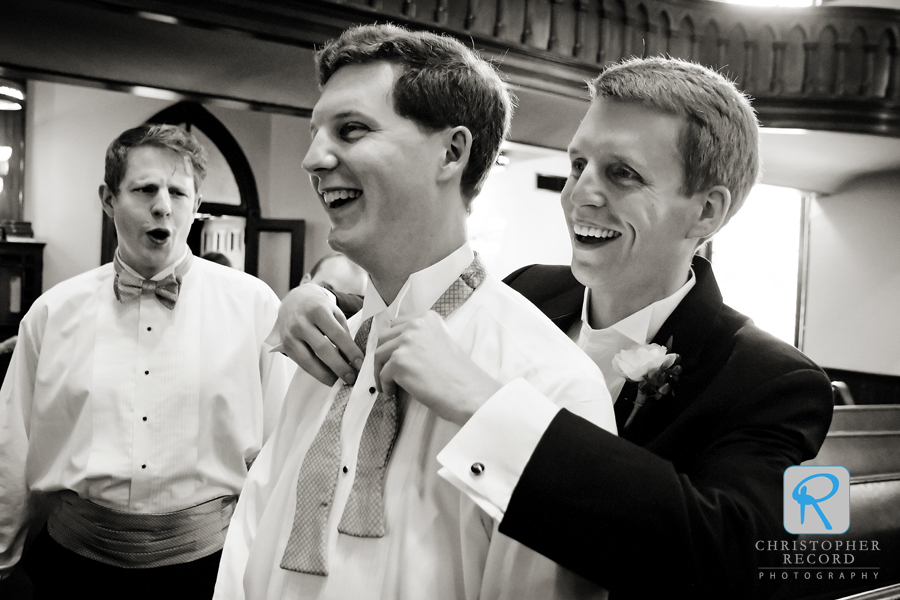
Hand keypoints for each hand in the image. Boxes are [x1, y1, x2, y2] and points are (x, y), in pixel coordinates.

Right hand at [278, 284, 363, 385]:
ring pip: (309, 361)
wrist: (293, 301)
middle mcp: (302, 323)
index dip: (350, 351)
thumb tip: (353, 358)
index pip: (337, 335)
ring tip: (340, 382)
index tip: (361, 364)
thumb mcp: (334, 312)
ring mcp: (291, 336)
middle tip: (352, 378)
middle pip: (322, 349)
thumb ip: (343, 332)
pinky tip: (327, 377)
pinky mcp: (285, 346)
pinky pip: (302, 364)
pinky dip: (316, 373)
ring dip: (326, 375)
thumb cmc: (319, 308)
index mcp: (318, 311)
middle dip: (339, 367)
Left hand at [373, 311, 501, 425]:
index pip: (396, 324)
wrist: (467, 391)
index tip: (393, 355)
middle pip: (383, 337)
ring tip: (388, 384)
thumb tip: (397, 346)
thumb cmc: (457, 373)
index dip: (392, 342)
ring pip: (379, 354)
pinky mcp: (399, 361)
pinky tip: (392, 392)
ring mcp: (406, 342)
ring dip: (379, 370)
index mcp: (427, 318)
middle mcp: (415, 325)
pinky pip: (382, 374)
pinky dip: (385, 385)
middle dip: (383, 355)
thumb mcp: (441, 341)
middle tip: (386, 370)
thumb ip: (420, 337)